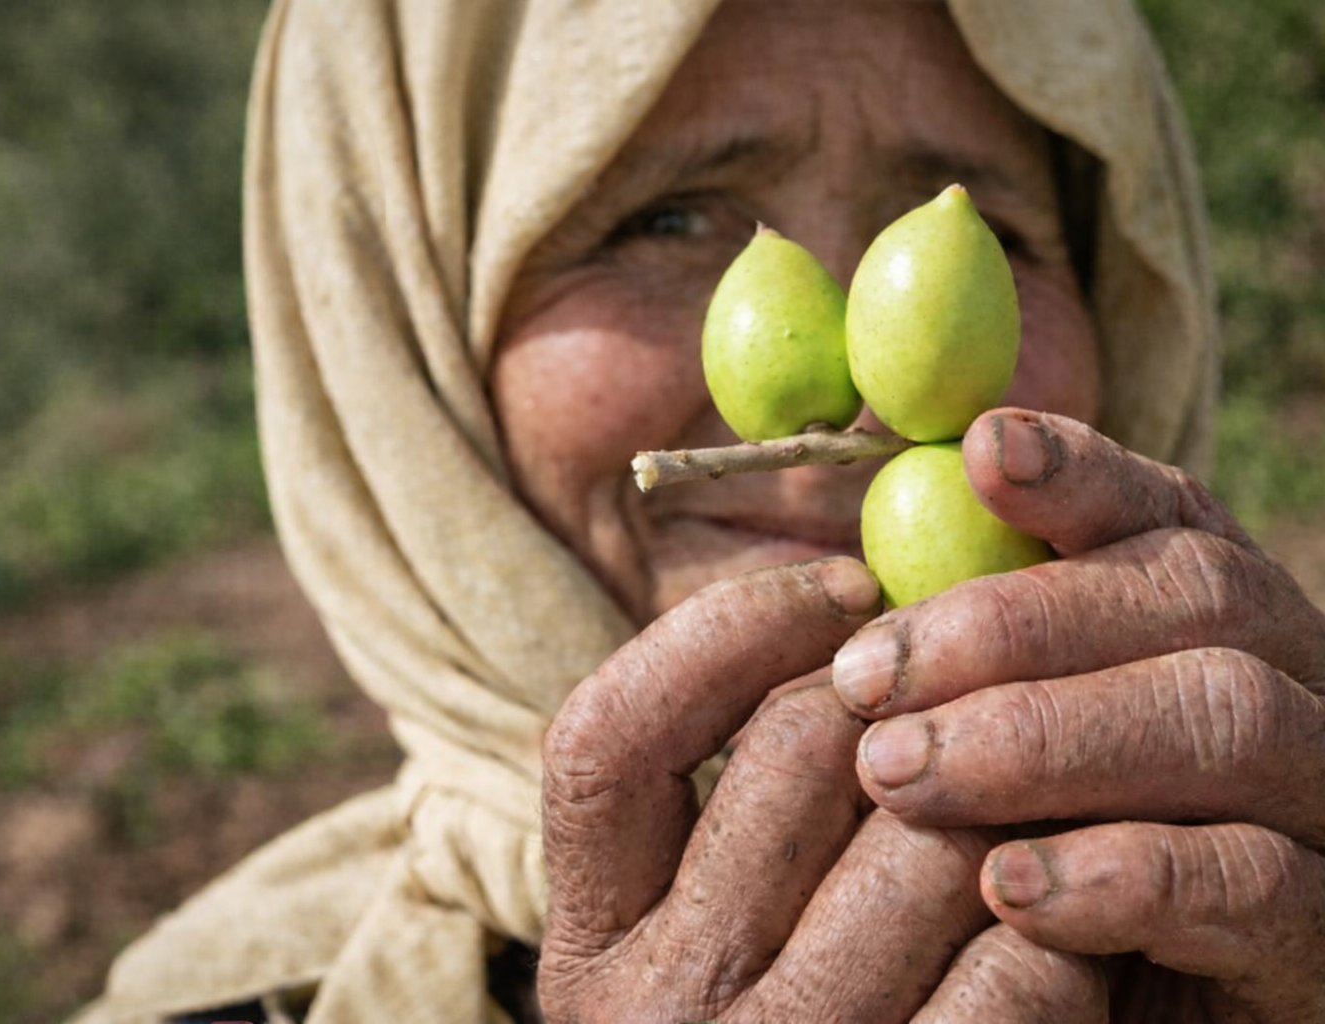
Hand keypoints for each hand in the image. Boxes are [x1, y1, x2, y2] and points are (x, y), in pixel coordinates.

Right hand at [539, 557, 1108, 1021]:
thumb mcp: (702, 941)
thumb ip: (725, 802)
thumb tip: (842, 588)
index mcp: (586, 950)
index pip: (605, 738)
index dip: (726, 629)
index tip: (842, 583)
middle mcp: (659, 1015)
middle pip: (798, 755)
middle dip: (908, 695)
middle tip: (968, 688)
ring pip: (933, 839)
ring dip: (1004, 797)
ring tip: (1022, 802)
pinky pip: (1025, 966)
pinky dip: (1065, 922)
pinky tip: (1058, 927)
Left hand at [832, 409, 1324, 1020]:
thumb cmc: (1026, 871)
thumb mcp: (986, 750)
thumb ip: (954, 661)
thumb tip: (851, 565)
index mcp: (1205, 624)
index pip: (1165, 509)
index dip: (1079, 470)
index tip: (981, 449)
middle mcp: (1289, 685)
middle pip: (1197, 592)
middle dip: (1014, 623)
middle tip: (863, 681)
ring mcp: (1324, 805)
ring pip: (1229, 716)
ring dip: (1047, 737)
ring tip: (901, 775)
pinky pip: (1259, 880)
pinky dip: (1125, 873)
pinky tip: (1009, 890)